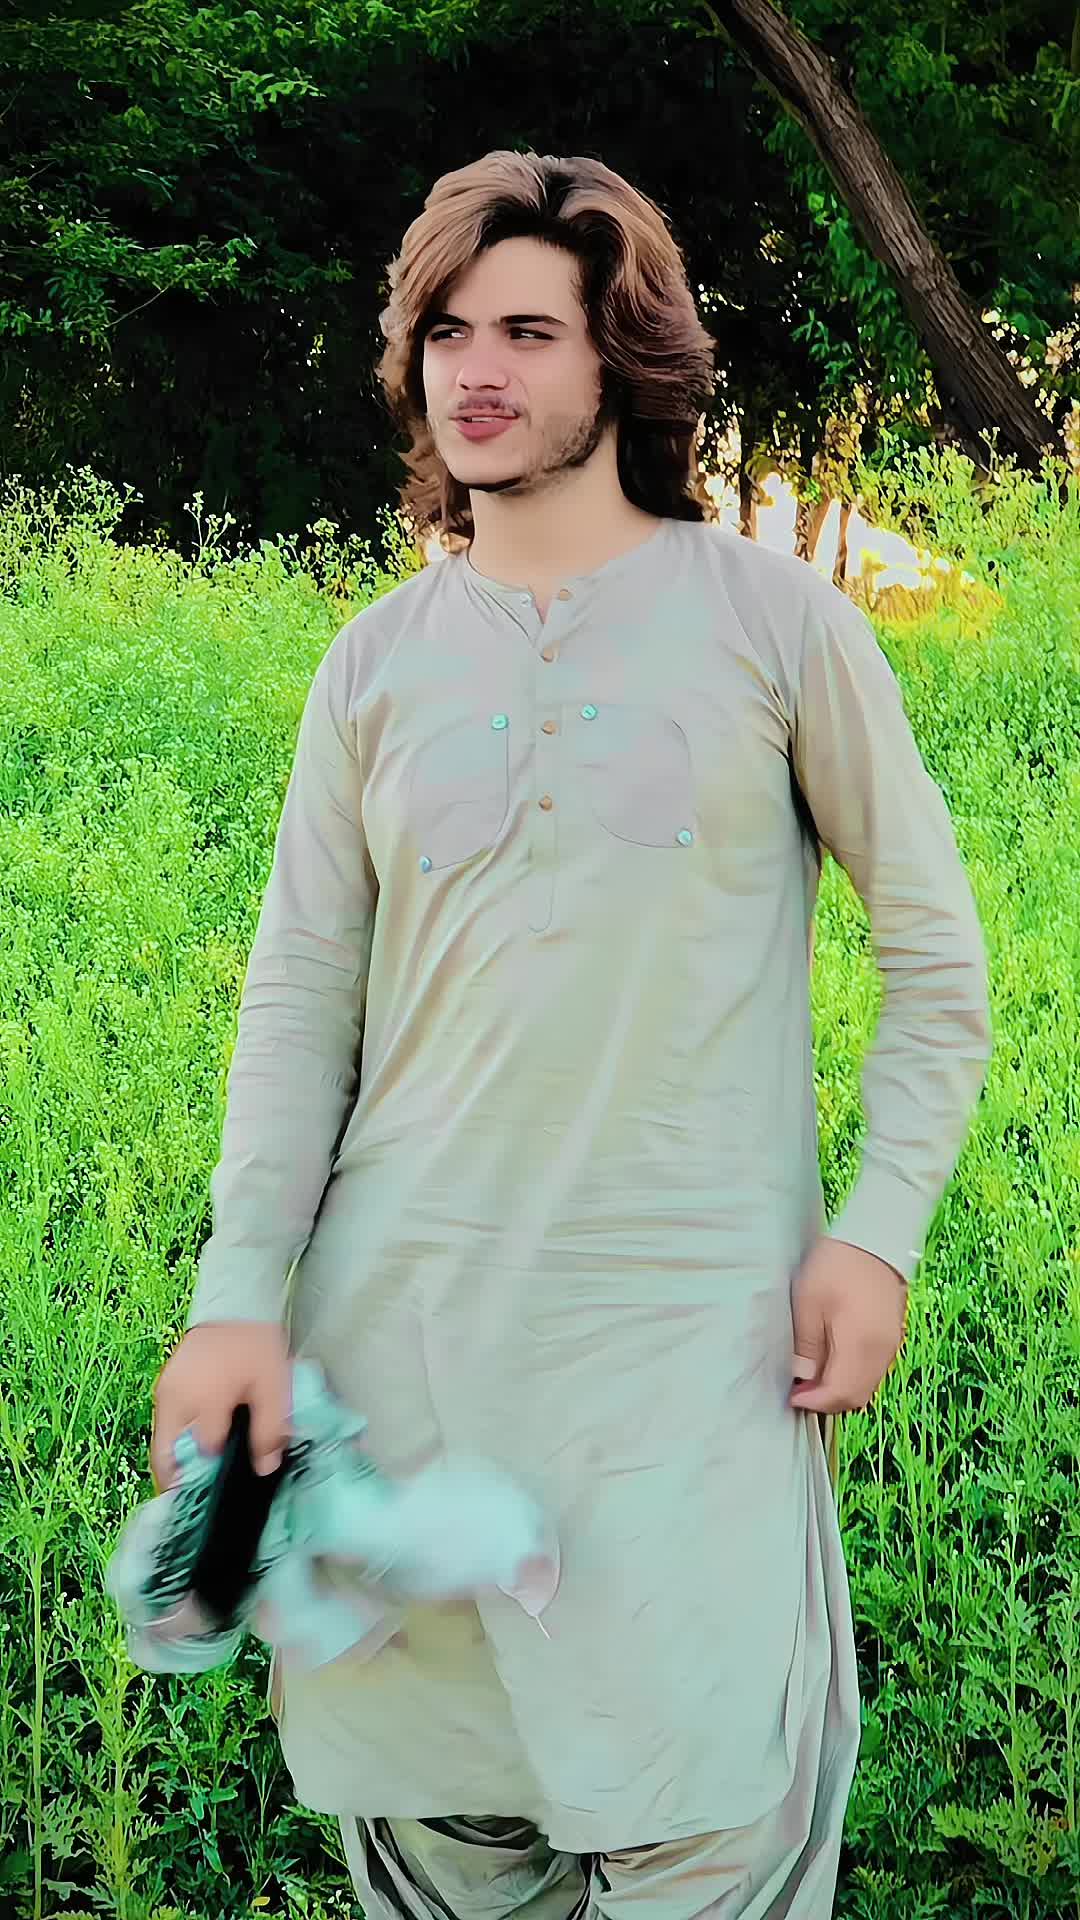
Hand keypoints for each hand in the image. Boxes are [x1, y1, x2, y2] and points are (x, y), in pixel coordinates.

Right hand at [150, 1321, 291, 1493]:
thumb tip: (264, 1467)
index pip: (203, 1456)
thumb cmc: (256, 1346)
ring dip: (175, 1464)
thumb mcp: (275, 1387)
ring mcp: (164, 1393)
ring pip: (161, 1444)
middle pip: (165, 1459)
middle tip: (198, 1497)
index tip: (229, 1485)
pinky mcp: (163, 1386)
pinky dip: (175, 1443)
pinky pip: (164, 1426)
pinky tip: (197, 1446)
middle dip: (178, 1483)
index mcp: (203, 1402)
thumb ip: (271, 1428)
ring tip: (200, 1475)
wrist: (236, 1305)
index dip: (216, 1475)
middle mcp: (174, 1401)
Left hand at [789, 1236, 907, 1414]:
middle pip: (856, 1397)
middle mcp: (882, 1351)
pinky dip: (852, 1376)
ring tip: (812, 1377)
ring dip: (840, 1390)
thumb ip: (806, 1346)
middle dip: (826, 1402)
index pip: (840, 1393)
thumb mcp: (808, 1302)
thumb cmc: (837, 1264)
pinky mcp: (892, 1336)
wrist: (873, 1238)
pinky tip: (832, 1361)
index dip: (814, 1402)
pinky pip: (873, 1371)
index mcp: (861, 1344)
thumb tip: (802, 1377)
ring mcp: (891, 1344)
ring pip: (866, 1387)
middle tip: (799, 1390)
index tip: (792, 1397)